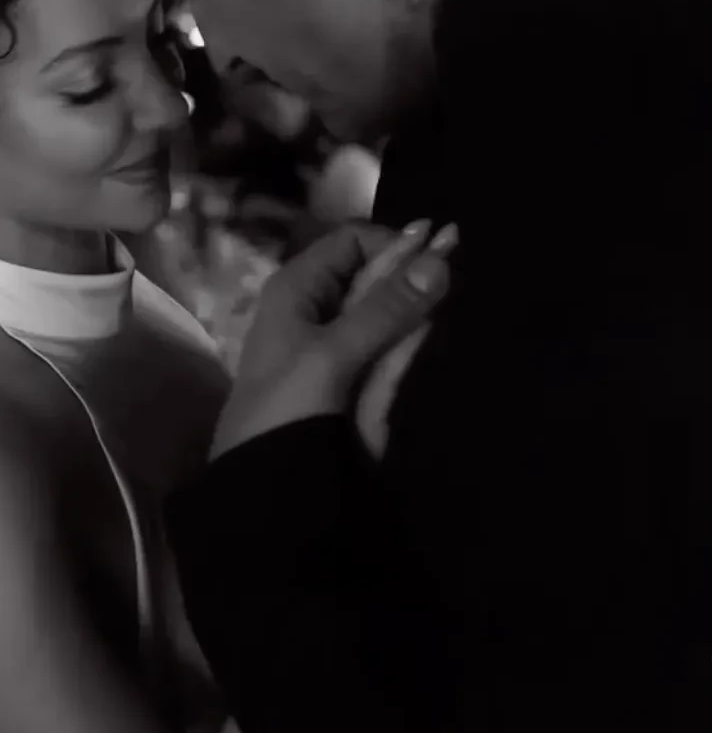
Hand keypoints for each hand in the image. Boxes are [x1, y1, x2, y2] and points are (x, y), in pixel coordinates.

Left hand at [211, 220, 453, 458]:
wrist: (269, 490)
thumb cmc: (286, 409)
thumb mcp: (332, 354)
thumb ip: (388, 308)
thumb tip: (440, 258)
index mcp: (297, 290)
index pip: (352, 242)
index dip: (392, 243)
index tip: (433, 256)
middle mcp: (320, 311)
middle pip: (375, 275)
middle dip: (414, 266)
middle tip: (463, 247)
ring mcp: (344, 349)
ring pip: (391, 312)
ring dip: (421, 300)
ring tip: (463, 281)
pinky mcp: (364, 384)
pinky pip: (395, 350)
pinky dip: (414, 338)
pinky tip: (439, 321)